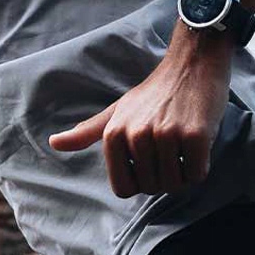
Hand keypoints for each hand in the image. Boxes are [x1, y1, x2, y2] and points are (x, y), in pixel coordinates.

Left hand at [46, 36, 232, 199]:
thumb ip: (88, 132)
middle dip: (163, 177)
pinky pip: (196, 174)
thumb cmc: (154, 94)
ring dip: (183, 173)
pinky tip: (197, 144)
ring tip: (182, 146)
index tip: (147, 161)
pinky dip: (200, 167)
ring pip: (174, 184)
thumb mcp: (117, 110)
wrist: (192, 66)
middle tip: (169, 150)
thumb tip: (54, 144)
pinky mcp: (195, 136)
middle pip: (151, 188)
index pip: (124, 188)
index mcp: (115, 134)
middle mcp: (137, 134)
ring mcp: (167, 135)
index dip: (139, 181)